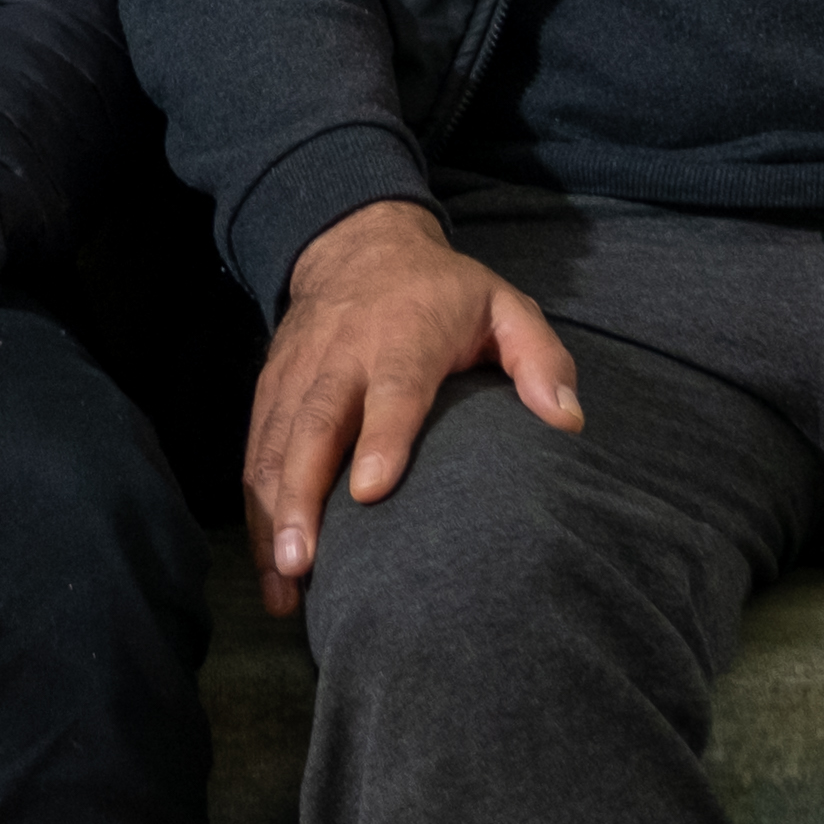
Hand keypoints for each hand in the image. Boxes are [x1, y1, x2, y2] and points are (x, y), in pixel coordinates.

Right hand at [248, 200, 584, 618]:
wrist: (357, 244)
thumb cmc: (444, 292)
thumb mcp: (504, 305)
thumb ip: (540, 359)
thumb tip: (567, 422)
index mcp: (406, 332)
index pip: (394, 387)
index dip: (381, 437)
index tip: (372, 492)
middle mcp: (343, 353)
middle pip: (316, 422)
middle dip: (303, 492)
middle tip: (302, 560)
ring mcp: (300, 371)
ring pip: (278, 441)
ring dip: (273, 511)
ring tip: (283, 579)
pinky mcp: (272, 387)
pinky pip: (257, 446)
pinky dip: (256, 506)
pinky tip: (269, 564)